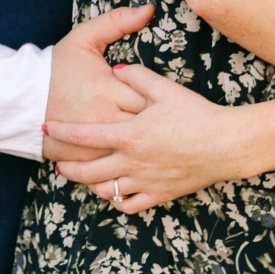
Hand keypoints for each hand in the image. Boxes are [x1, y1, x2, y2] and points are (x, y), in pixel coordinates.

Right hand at [40, 5, 153, 162]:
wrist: (19, 98)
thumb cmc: (55, 67)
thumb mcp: (84, 38)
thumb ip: (117, 21)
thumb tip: (149, 8)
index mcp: (107, 89)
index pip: (150, 96)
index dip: (159, 97)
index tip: (161, 96)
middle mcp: (102, 120)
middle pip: (145, 126)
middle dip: (155, 124)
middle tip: (163, 120)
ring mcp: (91, 144)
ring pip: (130, 151)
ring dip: (142, 146)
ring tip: (152, 140)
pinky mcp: (81, 159)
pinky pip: (110, 166)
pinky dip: (121, 162)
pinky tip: (131, 156)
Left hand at [46, 64, 241, 212]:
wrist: (226, 145)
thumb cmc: (197, 115)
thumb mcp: (165, 89)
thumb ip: (136, 76)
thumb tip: (115, 69)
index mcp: (129, 135)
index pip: (83, 135)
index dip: (62, 131)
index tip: (48, 128)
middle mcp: (131, 162)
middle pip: (86, 171)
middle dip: (68, 167)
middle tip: (58, 162)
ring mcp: (144, 181)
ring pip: (104, 190)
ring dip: (89, 184)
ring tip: (84, 176)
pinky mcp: (159, 194)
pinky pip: (128, 204)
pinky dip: (116, 199)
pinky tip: (114, 191)